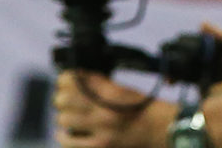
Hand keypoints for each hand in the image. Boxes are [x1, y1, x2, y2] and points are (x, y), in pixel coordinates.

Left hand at [52, 70, 171, 147]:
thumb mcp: (122, 90)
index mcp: (111, 92)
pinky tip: (65, 133)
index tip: (65, 81)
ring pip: (63, 119)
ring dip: (64, 117)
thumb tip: (74, 79)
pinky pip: (69, 142)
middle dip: (62, 98)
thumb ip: (99, 85)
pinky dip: (64, 137)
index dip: (65, 80)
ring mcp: (101, 132)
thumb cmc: (140, 109)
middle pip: (64, 99)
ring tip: (69, 116)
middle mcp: (104, 111)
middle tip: (65, 100)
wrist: (159, 130)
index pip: (74, 80)